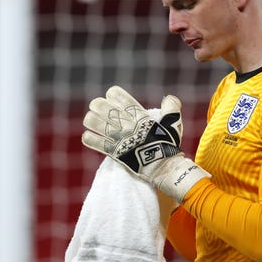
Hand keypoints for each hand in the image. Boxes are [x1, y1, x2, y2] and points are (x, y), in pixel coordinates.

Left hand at [82, 86, 209, 200]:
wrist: (163, 167)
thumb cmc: (168, 145)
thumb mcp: (174, 123)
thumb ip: (171, 108)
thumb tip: (169, 99)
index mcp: (139, 116)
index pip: (121, 98)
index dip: (113, 94)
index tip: (111, 95)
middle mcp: (127, 124)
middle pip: (103, 107)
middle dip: (97, 105)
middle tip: (96, 107)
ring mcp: (119, 138)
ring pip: (96, 123)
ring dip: (91, 120)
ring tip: (90, 120)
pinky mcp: (114, 152)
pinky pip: (96, 143)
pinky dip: (90, 139)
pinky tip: (88, 136)